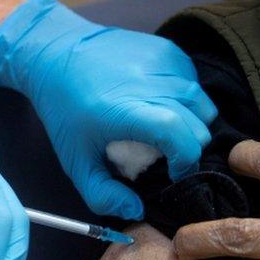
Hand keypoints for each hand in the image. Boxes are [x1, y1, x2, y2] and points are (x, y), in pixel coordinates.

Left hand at [0, 0, 216, 219]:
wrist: (57, 54)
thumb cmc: (64, 111)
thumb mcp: (75, 161)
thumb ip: (102, 194)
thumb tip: (137, 210)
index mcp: (126, 110)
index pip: (180, 135)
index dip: (185, 160)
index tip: (173, 172)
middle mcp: (150, 82)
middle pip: (199, 123)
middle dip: (189, 147)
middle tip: (164, 155)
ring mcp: (162, 62)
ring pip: (203, 103)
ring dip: (192, 123)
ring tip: (163, 131)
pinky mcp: (167, 49)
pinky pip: (194, 81)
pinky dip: (186, 99)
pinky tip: (160, 103)